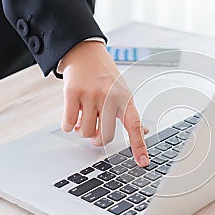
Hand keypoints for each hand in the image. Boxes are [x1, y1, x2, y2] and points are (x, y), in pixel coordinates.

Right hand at [57, 41, 148, 166]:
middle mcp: (110, 97)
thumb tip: (145, 132)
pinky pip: (68, 124)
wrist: (85, 52)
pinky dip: (69, 125)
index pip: (135, 126)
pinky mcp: (72, 93)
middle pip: (105, 136)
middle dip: (97, 140)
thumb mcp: (123, 91)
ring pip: (86, 132)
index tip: (143, 163)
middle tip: (94, 134)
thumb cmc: (105, 75)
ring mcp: (91, 95)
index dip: (139, 146)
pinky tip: (73, 117)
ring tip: (84, 120)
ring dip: (83, 131)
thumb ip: (130, 113)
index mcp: (125, 99)